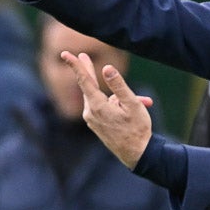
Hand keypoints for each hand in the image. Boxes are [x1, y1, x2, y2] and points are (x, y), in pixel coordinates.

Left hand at [61, 51, 153, 167]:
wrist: (137, 155)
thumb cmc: (137, 129)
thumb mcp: (132, 104)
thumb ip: (119, 85)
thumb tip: (106, 68)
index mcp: (97, 106)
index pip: (84, 80)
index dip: (76, 65)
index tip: (65, 54)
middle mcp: (90, 113)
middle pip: (88, 87)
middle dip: (87, 71)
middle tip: (82, 55)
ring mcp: (92, 120)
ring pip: (102, 99)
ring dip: (119, 97)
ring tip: (143, 102)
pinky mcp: (96, 125)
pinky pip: (104, 108)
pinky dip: (117, 105)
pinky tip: (133, 110)